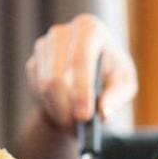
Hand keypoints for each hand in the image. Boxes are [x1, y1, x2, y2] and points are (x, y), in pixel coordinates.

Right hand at [25, 13, 136, 132]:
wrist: (90, 75)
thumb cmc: (111, 75)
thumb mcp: (124, 84)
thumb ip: (117, 96)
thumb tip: (103, 111)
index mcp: (88, 29)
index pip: (80, 58)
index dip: (81, 89)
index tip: (85, 116)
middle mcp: (61, 33)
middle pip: (57, 75)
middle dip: (66, 107)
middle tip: (77, 129)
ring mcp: (43, 47)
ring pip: (44, 87)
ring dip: (59, 111)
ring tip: (75, 127)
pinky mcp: (33, 63)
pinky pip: (37, 92)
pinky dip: (52, 108)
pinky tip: (65, 114)